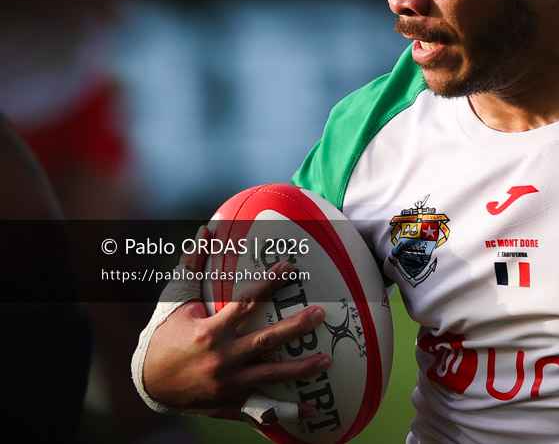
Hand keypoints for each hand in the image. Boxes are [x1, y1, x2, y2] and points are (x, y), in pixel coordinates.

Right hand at [140, 226, 330, 421]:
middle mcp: (222, 359)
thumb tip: (206, 231)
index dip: (269, 285)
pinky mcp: (232, 401)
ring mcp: (229, 383)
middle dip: (295, 328)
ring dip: (302, 369)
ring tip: (327, 359)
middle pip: (265, 342)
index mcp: (210, 332)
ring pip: (271, 376)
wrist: (149, 382)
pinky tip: (314, 411)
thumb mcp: (176, 300)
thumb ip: (193, 265)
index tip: (290, 268)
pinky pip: (264, 407)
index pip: (246, 304)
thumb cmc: (165, 334)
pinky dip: (289, 411)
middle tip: (321, 314)